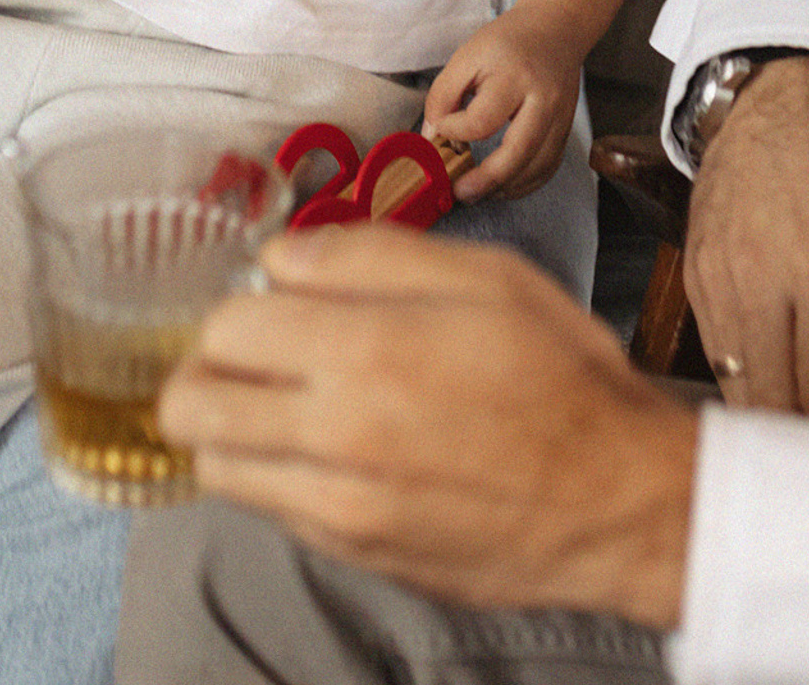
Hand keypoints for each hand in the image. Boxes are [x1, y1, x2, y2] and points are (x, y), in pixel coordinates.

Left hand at [158, 226, 696, 630]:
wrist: (616, 500)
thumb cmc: (563, 378)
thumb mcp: (488, 277)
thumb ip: (371, 254)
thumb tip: (284, 254)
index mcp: (371, 352)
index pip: (228, 324)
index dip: (244, 301)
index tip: (277, 299)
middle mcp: (337, 437)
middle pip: (192, 403)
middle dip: (210, 365)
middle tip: (258, 350)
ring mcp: (338, 508)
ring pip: (214, 464)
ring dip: (232, 423)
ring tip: (287, 400)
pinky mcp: (352, 553)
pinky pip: (267, 508)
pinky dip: (275, 473)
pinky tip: (332, 447)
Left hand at [422, 11, 580, 202]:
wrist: (557, 27)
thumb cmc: (508, 41)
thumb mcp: (468, 55)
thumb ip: (443, 94)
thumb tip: (432, 137)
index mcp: (514, 76)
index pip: (481, 120)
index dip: (455, 132)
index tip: (441, 129)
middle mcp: (543, 99)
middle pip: (518, 152)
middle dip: (486, 180)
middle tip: (460, 192)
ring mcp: (560, 117)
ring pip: (537, 166)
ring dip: (506, 187)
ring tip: (478, 192)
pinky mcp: (567, 128)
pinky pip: (549, 167)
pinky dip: (526, 183)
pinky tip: (504, 185)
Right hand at [682, 52, 808, 421]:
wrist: (783, 79)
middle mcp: (760, 278)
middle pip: (773, 401)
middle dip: (808, 439)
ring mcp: (719, 272)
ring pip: (735, 381)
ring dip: (771, 411)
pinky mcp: (696, 264)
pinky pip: (713, 343)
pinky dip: (742, 372)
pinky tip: (775, 373)